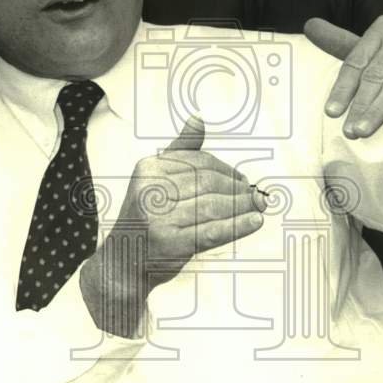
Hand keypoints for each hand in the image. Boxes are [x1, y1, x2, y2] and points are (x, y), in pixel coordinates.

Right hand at [80, 115, 265, 334]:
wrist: (124, 263)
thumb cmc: (147, 218)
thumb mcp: (156, 180)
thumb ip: (180, 151)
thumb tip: (199, 118)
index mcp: (148, 169)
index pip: (198, 162)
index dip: (226, 170)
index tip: (243, 180)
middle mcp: (149, 190)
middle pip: (208, 183)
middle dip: (237, 189)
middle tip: (255, 196)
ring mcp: (157, 218)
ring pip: (213, 206)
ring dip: (242, 206)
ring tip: (258, 208)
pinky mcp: (170, 243)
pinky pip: (212, 231)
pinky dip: (238, 226)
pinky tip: (255, 222)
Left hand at [304, 15, 382, 137]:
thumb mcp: (375, 54)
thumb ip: (342, 44)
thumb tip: (309, 26)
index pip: (357, 61)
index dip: (342, 89)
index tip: (331, 112)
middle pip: (376, 75)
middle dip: (360, 105)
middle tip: (349, 130)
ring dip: (379, 110)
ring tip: (364, 130)